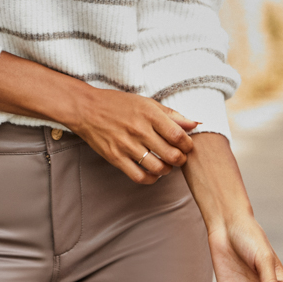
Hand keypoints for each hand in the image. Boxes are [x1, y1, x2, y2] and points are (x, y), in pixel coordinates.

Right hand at [70, 89, 198, 183]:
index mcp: (149, 114)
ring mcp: (127, 145)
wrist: (86, 108)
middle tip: (179, 157)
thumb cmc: (118, 104)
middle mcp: (139, 130)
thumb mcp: (146, 102)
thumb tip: (195, 124)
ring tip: (166, 165)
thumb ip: (172, 114)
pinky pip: (139, 177)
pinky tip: (152, 172)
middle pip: (171, 155)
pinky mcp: (116, 158)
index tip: (187, 146)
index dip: (188, 145)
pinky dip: (151, 179)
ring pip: (158, 168)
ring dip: (167, 170)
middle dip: (181, 159)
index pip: (178, 136)